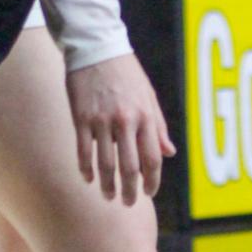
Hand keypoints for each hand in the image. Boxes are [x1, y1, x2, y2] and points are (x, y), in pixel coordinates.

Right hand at [66, 53, 175, 205]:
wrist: (97, 48)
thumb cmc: (127, 73)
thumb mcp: (149, 96)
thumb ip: (158, 126)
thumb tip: (169, 153)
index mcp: (145, 116)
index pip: (152, 158)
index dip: (152, 181)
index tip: (149, 193)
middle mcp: (125, 121)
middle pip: (130, 167)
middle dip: (130, 190)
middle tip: (129, 203)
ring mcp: (101, 121)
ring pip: (106, 163)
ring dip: (108, 185)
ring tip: (108, 196)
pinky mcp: (81, 118)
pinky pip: (83, 151)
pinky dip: (86, 168)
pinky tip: (88, 179)